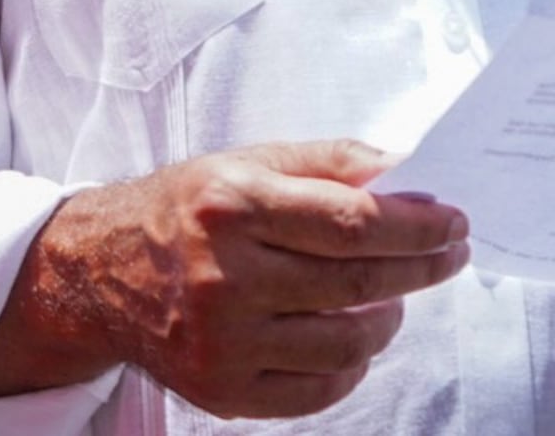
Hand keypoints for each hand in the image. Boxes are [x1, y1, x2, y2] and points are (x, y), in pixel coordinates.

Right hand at [0, 140, 466, 418]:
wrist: (100, 270)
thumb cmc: (186, 210)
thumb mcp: (244, 162)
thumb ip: (326, 162)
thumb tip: (405, 172)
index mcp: (231, 205)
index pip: (351, 221)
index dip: (417, 226)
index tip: (453, 222)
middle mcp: (223, 275)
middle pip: (356, 283)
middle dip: (420, 267)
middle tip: (448, 254)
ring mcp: (221, 340)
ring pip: (346, 344)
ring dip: (388, 318)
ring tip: (391, 297)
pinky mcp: (221, 389)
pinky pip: (317, 391)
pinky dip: (351, 366)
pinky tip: (352, 337)